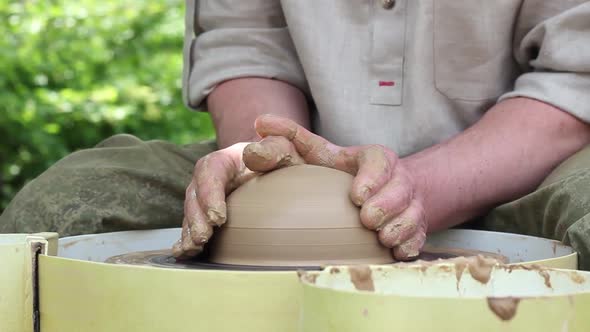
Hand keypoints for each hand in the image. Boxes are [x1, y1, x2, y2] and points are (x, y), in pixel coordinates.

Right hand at [172, 136, 304, 258]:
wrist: (277, 166)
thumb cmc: (282, 158)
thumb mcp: (283, 149)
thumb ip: (272, 149)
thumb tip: (253, 153)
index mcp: (227, 159)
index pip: (211, 171)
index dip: (210, 193)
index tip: (218, 217)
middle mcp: (211, 177)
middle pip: (195, 194)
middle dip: (196, 217)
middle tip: (203, 238)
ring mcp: (207, 195)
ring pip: (191, 211)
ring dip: (190, 230)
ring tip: (193, 249)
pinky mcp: (207, 212)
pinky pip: (193, 223)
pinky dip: (188, 238)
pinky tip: (186, 252)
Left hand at [251, 114, 427, 259]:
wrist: (383, 190)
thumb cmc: (343, 173)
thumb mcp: (320, 154)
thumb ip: (292, 139)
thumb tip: (260, 122)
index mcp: (374, 159)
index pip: (379, 162)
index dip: (372, 178)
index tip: (356, 196)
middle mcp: (397, 179)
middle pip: (401, 190)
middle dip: (386, 206)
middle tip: (367, 221)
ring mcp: (409, 204)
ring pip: (413, 215)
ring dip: (398, 228)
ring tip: (382, 238)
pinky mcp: (416, 227)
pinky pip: (419, 238)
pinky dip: (409, 246)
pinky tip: (396, 252)